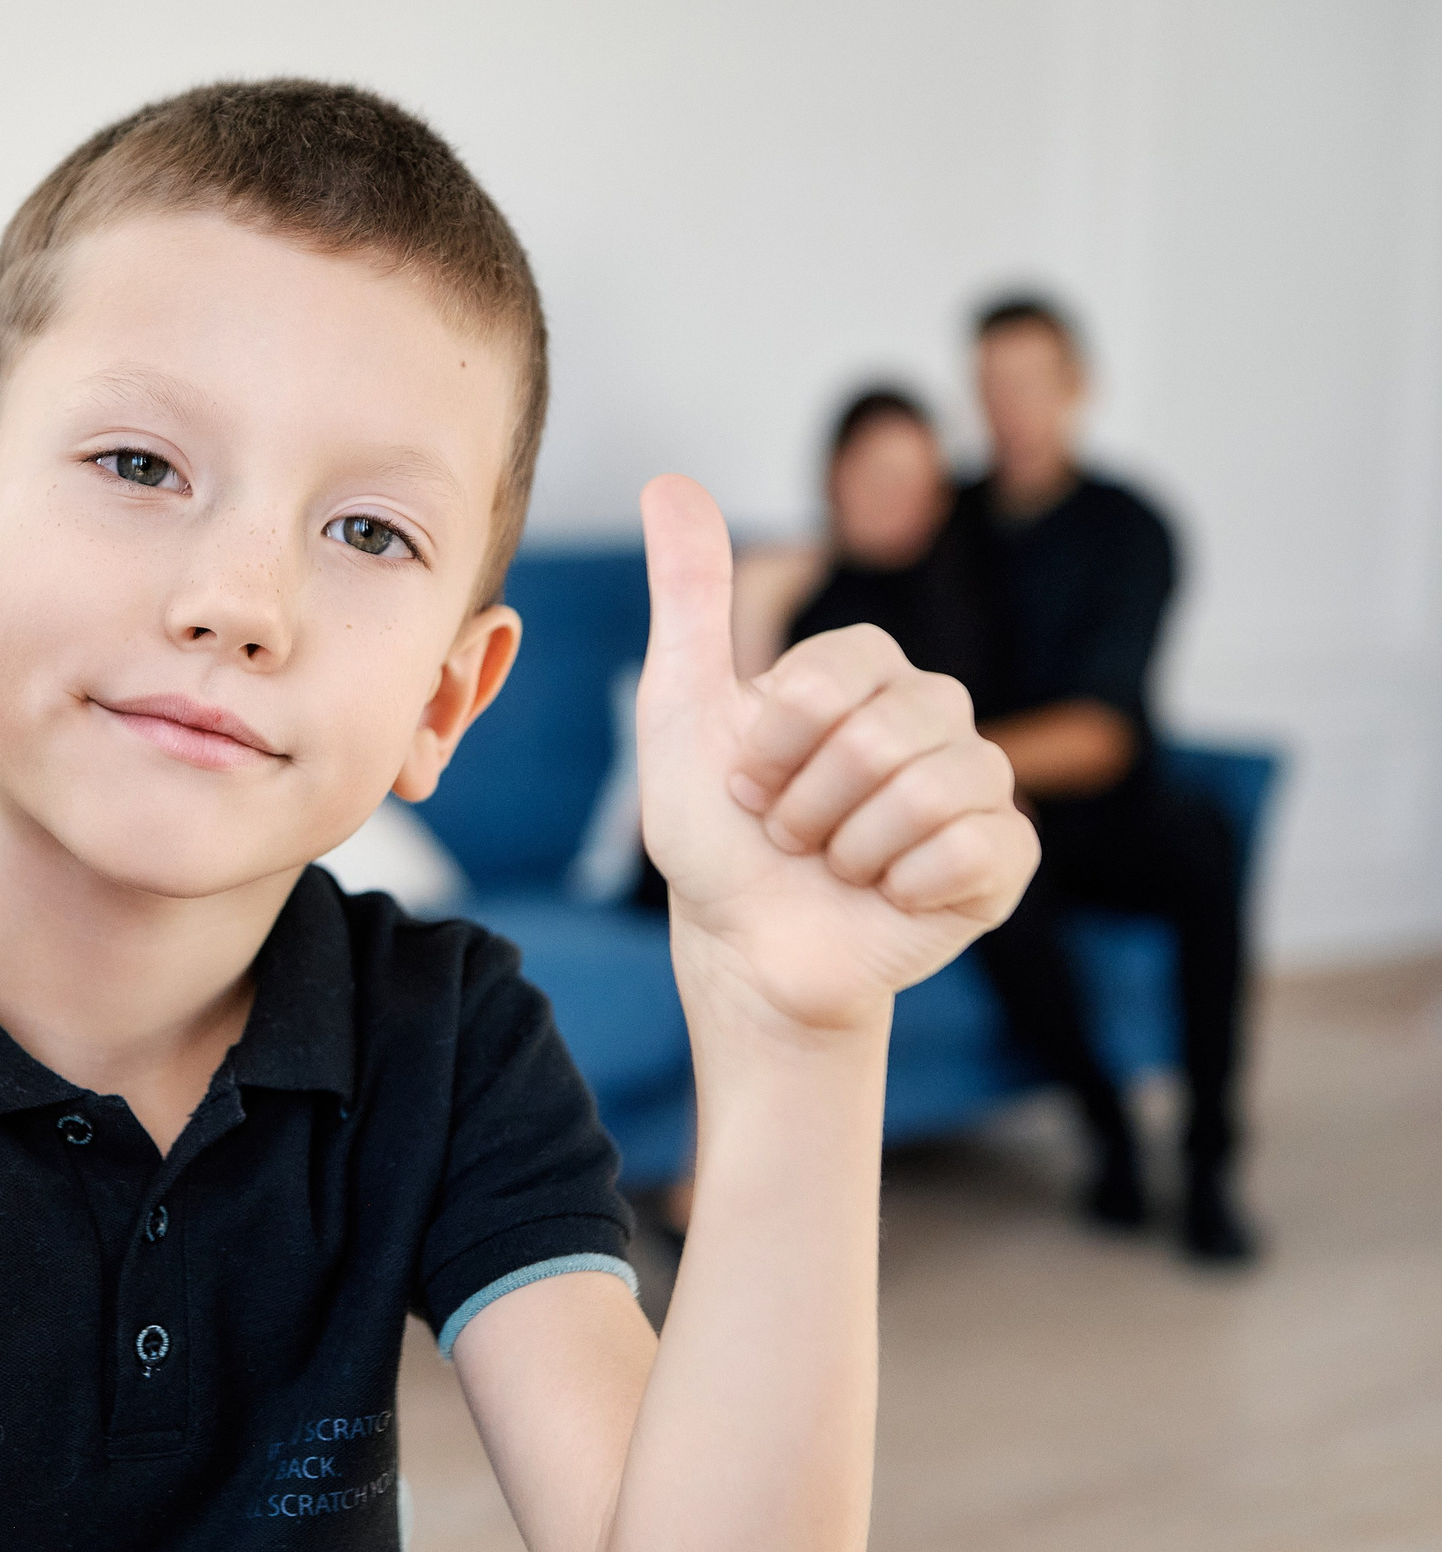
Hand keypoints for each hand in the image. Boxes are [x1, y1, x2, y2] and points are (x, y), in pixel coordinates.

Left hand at [634, 476, 1036, 1031]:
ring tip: (832, 865)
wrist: (746, 948)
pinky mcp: (1006, 859)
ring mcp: (980, 785)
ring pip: (933, 789)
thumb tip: (668, 481)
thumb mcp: (681, 708)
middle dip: (807, 801)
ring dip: (850, 848)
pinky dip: (905, 885)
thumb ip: (689, 595)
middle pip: (885, 733)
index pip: (839, 670)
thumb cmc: (715, 833)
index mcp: (868, 672)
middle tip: (789, 833)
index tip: (748, 780)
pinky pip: (975, 850)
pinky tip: (886, 895)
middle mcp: (935, 714)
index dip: (777, 738)